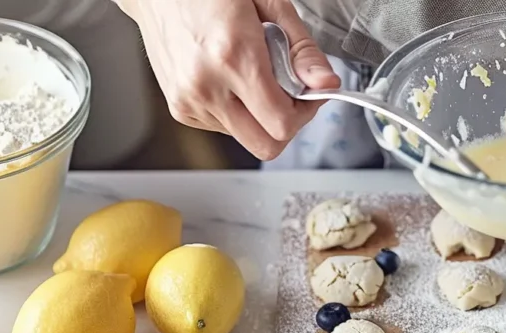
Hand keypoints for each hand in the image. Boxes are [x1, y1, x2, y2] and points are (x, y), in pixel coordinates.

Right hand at [117, 0, 339, 159]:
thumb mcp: (268, 3)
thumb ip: (302, 49)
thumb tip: (326, 83)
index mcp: (233, 57)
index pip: (282, 123)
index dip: (305, 113)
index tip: (309, 94)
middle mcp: (207, 86)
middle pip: (266, 145)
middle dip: (285, 124)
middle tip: (288, 93)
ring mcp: (190, 101)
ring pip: (247, 138)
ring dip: (259, 116)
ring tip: (249, 74)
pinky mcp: (180, 109)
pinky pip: (225, 129)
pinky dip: (237, 111)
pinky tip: (230, 80)